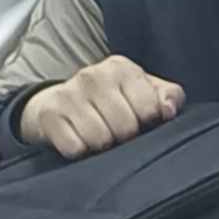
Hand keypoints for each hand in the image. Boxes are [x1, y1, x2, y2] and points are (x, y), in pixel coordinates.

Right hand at [21, 56, 181, 158]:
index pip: (150, 108)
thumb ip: (167, 96)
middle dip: (124, 137)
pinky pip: (74, 148)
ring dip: (102, 146)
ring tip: (99, 136)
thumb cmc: (111, 100)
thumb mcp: (142, 91)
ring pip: (100, 140)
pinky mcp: (49, 114)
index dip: (148, 122)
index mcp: (121, 68)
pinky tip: (79, 139)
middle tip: (116, 132)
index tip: (140, 121)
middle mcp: (93, 75)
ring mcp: (69, 93)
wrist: (60, 102)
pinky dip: (79, 151)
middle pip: (125, 128)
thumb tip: (169, 110)